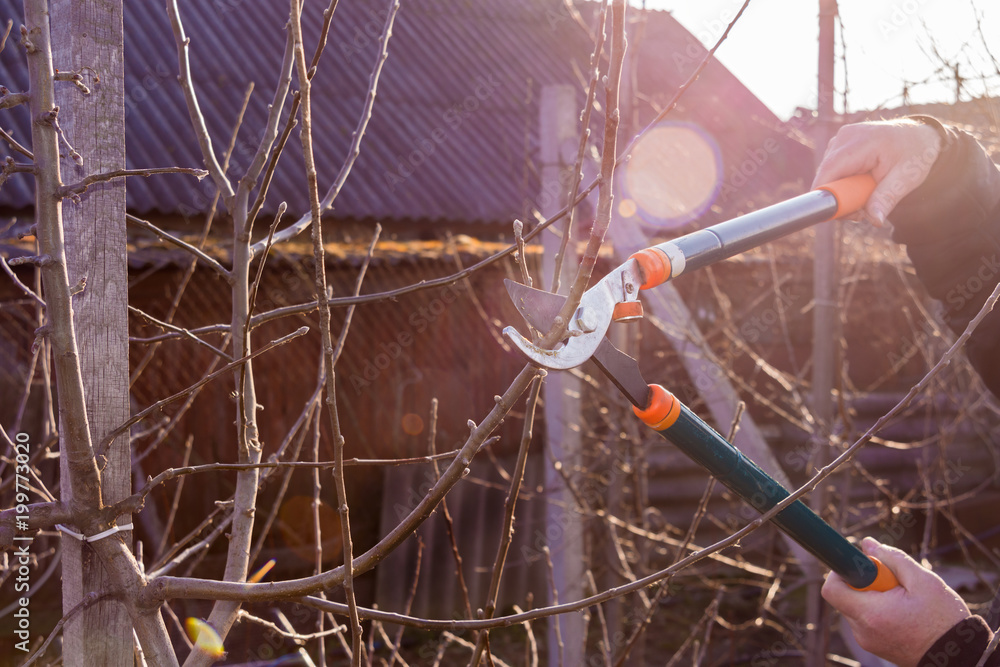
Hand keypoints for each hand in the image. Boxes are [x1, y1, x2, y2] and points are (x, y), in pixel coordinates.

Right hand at [812, 119, 942, 224]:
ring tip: (865, 195)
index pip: (829, 170)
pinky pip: (831, 170)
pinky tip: (859, 184)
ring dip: (842, 191)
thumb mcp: (906, 179)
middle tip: (862, 210)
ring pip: (827, 175)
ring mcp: (840, 139)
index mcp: (862, 141)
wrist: (920, 137)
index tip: (839, 214)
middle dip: (839, 198)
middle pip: (826, 175)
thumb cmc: (915, 155)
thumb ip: (886, 199)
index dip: (826, 195)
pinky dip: (843, 183)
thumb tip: (875, 220)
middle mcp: (845, 137)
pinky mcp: (839, 145)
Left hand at [822, 537, 970, 666]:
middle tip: (893, 583)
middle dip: (864, 582)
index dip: (842, 571)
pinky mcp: (874, 645)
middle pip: (845, 595)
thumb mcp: (923, 581)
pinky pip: (866, 619)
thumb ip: (892, 558)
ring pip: (856, 606)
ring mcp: (867, 640)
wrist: (960, 656)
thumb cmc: (944, 620)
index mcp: (871, 614)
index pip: (831, 588)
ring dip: (873, 596)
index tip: (863, 566)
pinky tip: (903, 612)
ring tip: (903, 600)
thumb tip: (867, 544)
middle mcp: (862, 630)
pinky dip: (878, 610)